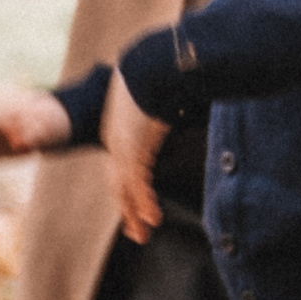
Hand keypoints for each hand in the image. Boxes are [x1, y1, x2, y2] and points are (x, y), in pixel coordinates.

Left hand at [102, 71, 168, 243]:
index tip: (134, 206)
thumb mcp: (159, 90)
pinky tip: (152, 219)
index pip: (121, 168)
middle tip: (135, 231)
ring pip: (125, 189)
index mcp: (120, 130)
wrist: (150, 65)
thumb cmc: (159, 71)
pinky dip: (144, 203)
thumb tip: (184, 93)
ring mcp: (122, 147)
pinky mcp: (132, 150)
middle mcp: (116, 141)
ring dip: (135, 213)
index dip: (127, 190)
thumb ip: (166, 101)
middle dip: (128, 209)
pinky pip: (137, 184)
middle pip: (119, 183)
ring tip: (142, 235)